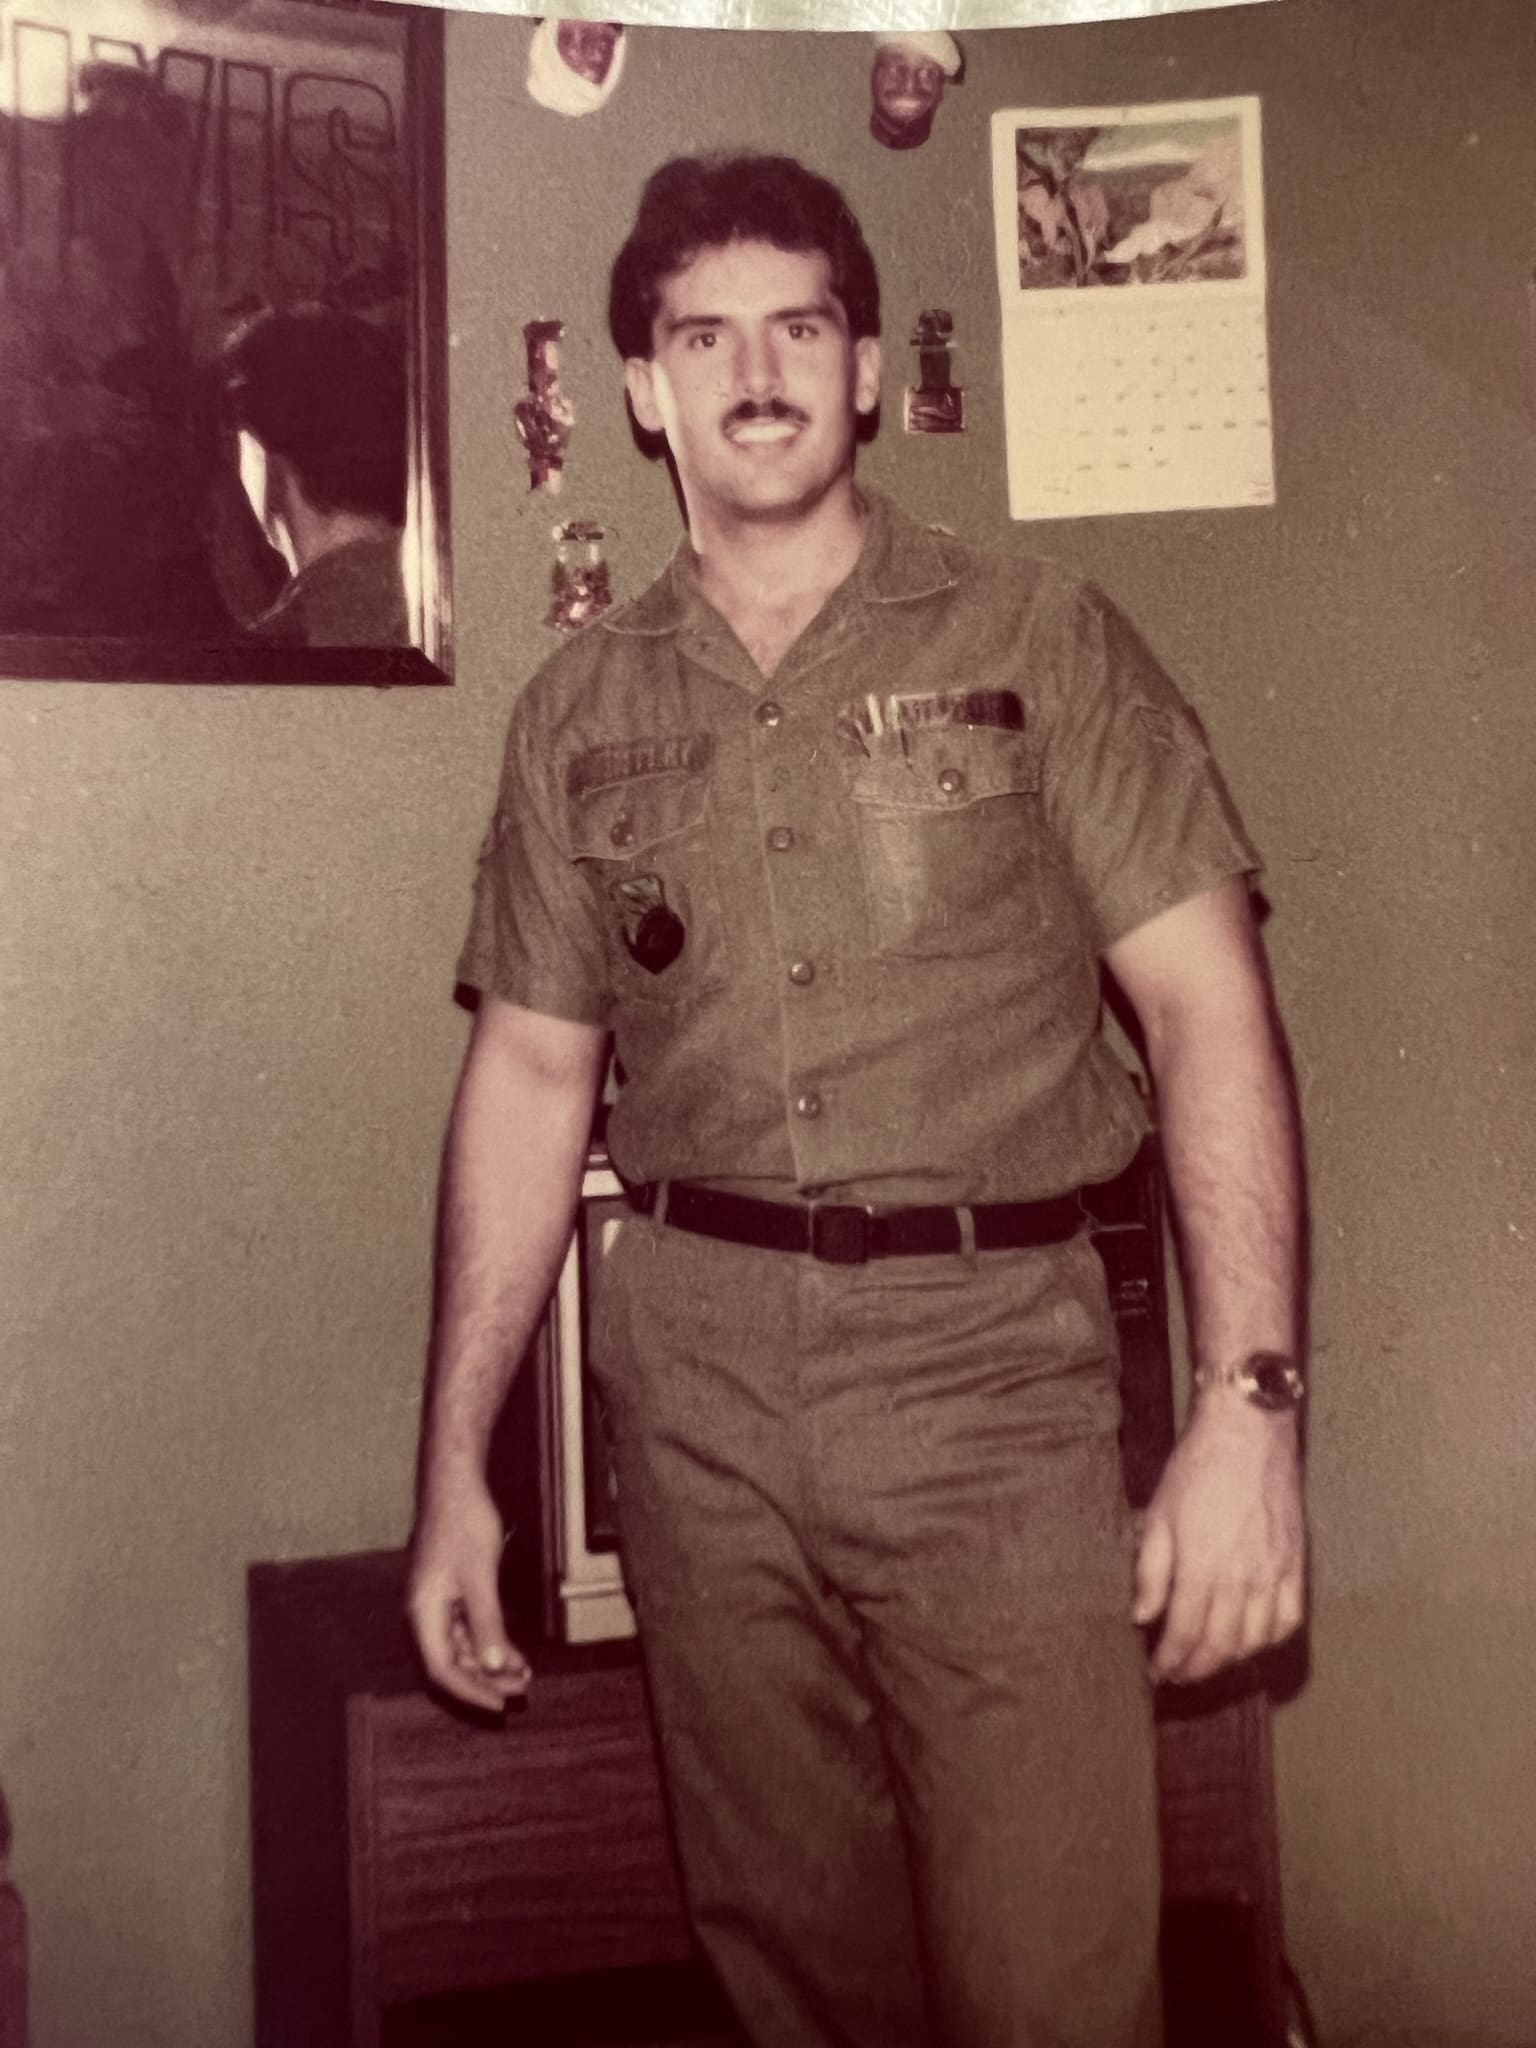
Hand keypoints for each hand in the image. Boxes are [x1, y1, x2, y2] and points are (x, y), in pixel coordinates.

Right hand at [406, 1476, 530, 1711]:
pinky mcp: (450, 1591)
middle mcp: (425, 1613)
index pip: (442, 1670)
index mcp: (422, 1613)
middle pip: (452, 1663)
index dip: (471, 1691)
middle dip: (486, 1679)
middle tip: (522, 1689)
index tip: (501, 1703)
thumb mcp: (480, 1577)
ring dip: (490, 1662)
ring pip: (462, 1647)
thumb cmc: (463, 1524)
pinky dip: (489, 1640)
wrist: (456, 1483)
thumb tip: (493, 1667)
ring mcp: (437, 1602)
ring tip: (524, 1673)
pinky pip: (467, 1627)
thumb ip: (486, 1623)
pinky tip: (513, 1650)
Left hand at [1133, 1392, 1305, 1683]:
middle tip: (1178, 1675)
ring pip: (1255, 1641)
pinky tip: (1252, 1641)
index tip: (1157, 1671)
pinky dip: (1269, 1640)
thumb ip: (1151, 1572)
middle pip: (1220, 1646)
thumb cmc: (1198, 1468)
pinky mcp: (1296, 1564)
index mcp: (1202, 1567)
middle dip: (1195, 1668)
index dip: (1169, 1660)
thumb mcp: (1159, 1515)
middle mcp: (1241, 1578)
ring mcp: (1274, 1573)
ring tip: (1208, 1661)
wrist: (1249, 1432)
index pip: (1184, 1633)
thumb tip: (1142, 1616)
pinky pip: (1288, 1619)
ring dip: (1230, 1660)